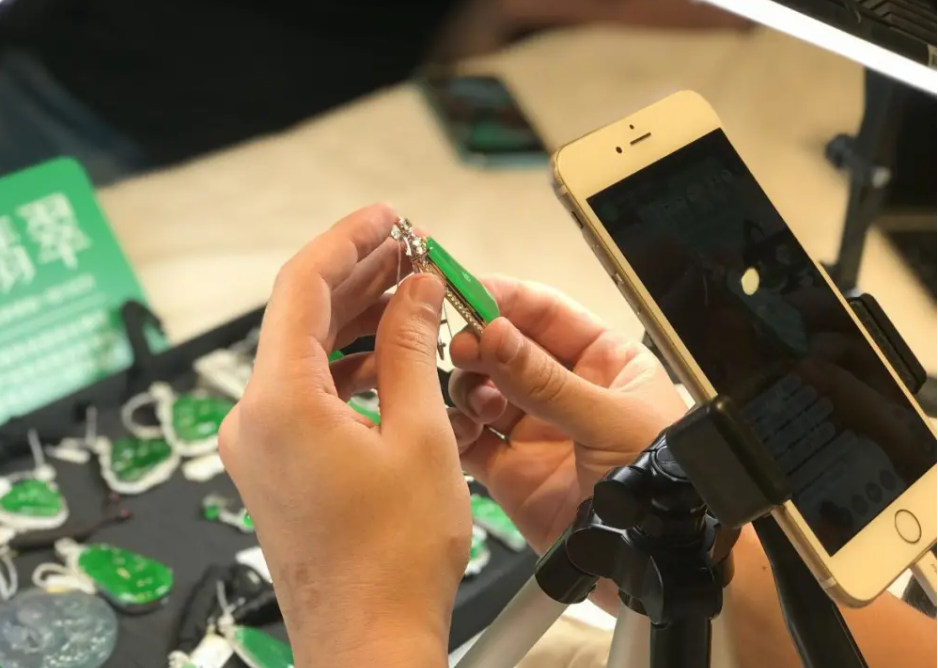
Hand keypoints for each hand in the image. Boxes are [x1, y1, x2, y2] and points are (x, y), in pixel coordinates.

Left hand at [219, 204, 468, 667]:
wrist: (369, 638)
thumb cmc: (393, 560)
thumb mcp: (419, 435)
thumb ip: (412, 348)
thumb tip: (418, 290)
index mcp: (280, 403)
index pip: (303, 287)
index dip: (348, 240)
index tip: (384, 218)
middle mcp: (255, 418)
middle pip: (302, 314)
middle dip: (357, 273)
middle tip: (408, 246)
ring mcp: (261, 442)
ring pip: (306, 351)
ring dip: (356, 317)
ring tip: (409, 288)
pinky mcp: (276, 462)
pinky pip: (308, 389)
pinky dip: (348, 362)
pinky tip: (390, 350)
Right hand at [448, 277, 687, 555]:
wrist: (655, 563)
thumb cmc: (664, 482)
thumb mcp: (611, 421)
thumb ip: (547, 381)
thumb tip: (496, 334)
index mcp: (603, 361)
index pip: (545, 312)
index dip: (504, 298)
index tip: (464, 289)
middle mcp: (563, 389)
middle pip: (505, 347)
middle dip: (479, 342)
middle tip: (463, 347)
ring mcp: (534, 428)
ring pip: (480, 388)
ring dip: (469, 386)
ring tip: (480, 403)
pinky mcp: (509, 469)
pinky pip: (469, 438)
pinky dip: (456, 430)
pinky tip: (464, 432)